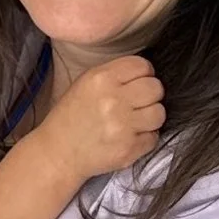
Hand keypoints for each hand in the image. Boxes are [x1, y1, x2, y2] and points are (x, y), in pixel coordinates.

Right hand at [40, 55, 164, 185]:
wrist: (59, 153)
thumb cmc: (72, 117)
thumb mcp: (85, 84)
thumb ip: (115, 75)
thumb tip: (146, 74)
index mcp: (101, 79)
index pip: (143, 65)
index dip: (144, 74)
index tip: (137, 84)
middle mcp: (113, 100)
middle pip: (156, 88)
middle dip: (150, 95)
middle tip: (138, 104)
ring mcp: (122, 126)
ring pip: (159, 113)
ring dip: (151, 117)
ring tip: (135, 121)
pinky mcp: (129, 149)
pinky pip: (154, 137)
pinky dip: (145, 138)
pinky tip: (129, 137)